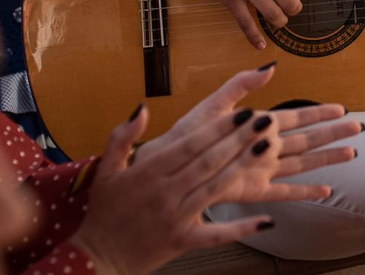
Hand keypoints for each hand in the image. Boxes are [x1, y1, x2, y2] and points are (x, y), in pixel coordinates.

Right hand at [66, 98, 314, 274]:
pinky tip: (267, 220)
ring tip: (267, 148)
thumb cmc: (104, 210)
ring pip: (215, 188)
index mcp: (150, 171)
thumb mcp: (106, 171)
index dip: (219, 127)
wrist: (96, 256)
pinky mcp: (182, 241)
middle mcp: (165, 192)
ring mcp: (175, 217)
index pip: (191, 144)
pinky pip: (216, 234)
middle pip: (208, 161)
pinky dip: (242, 227)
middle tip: (265, 121)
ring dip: (243, 168)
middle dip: (239, 139)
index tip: (244, 111)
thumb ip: (122, 137)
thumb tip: (141, 107)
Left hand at [134, 64, 360, 206]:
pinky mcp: (251, 191)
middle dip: (332, 133)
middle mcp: (264, 147)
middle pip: (307, 139)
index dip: (318, 112)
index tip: (340, 108)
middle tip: (358, 127)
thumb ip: (241, 85)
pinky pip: (284, 192)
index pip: (295, 117)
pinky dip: (305, 192)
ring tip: (351, 153)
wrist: (165, 168)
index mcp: (257, 125)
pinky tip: (325, 191)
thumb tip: (270, 66)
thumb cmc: (185, 136)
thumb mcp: (214, 104)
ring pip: (302, 163)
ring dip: (327, 158)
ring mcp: (260, 170)